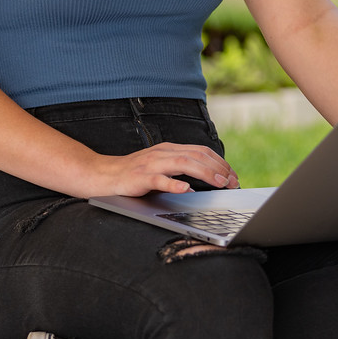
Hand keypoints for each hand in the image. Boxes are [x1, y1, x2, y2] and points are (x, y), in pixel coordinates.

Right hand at [92, 142, 239, 196]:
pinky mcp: (140, 177)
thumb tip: (209, 177)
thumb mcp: (162, 166)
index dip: (220, 162)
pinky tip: (186, 189)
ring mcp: (152, 164)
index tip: (234, 175)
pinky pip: (159, 179)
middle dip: (218, 168)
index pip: (201, 151)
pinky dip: (174, 184)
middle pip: (197, 156)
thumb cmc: (136, 173)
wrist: (104, 174)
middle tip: (233, 181)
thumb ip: (181, 168)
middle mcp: (163, 153)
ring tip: (219, 183)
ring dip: (204, 173)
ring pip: (183, 163)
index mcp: (170, 149)